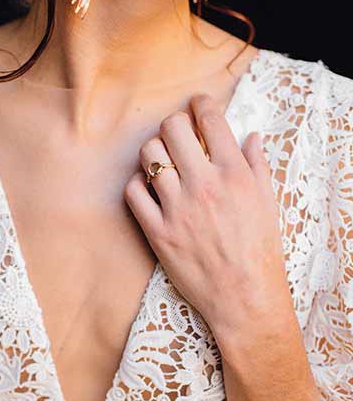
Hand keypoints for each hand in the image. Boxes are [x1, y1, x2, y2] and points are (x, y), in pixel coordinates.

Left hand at [124, 93, 291, 341]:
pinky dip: (137, 185)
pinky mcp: (157, 231)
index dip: (201, 103)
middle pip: (172, 128)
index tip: (198, 105)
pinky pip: (133, 192)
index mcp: (235, 174)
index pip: (210, 119)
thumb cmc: (260, 251)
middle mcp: (204, 185)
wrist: (244, 297)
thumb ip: (257, 166)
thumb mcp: (269, 204)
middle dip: (174, 124)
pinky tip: (149, 190)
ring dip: (154, 152)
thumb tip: (251, 136)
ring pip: (148, 155)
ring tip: (163, 162)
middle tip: (178, 134)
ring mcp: (177, 208)